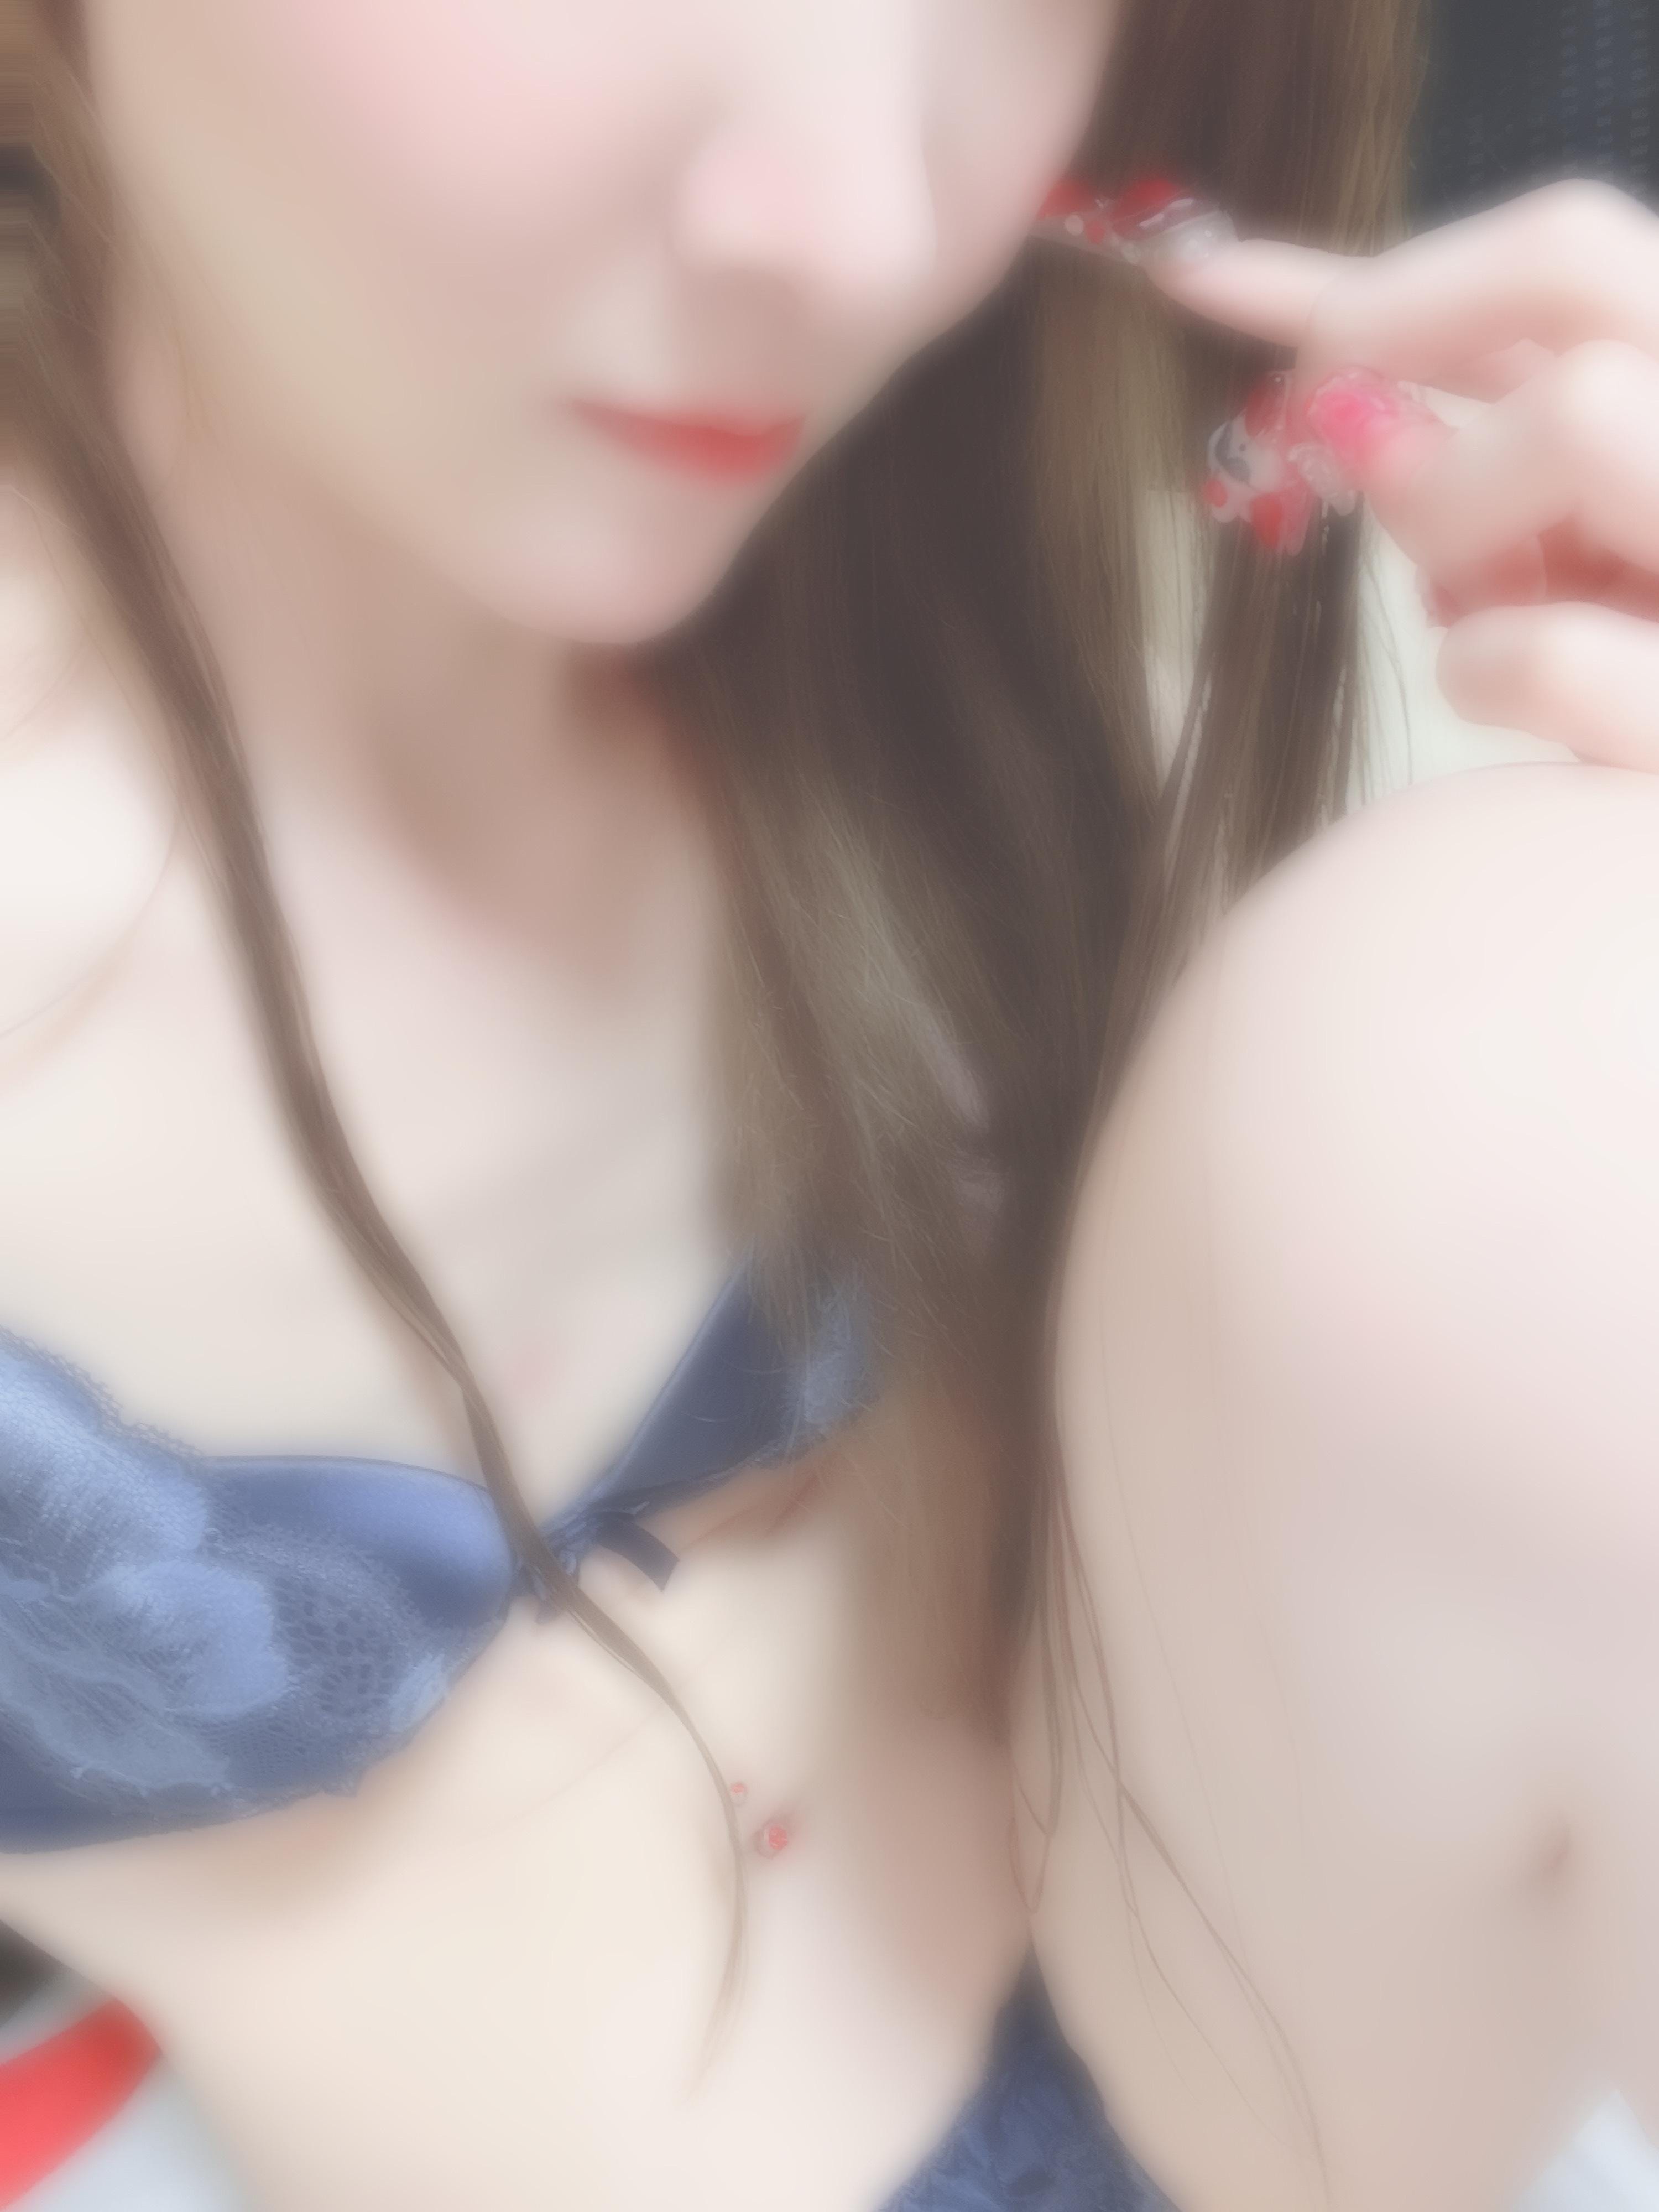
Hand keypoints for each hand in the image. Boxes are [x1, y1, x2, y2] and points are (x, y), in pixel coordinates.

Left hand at [1148, 179, 1658, 770]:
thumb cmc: (1621, 672)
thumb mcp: (1546, 526)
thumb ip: (1459, 427)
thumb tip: (1321, 391)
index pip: (1565, 244)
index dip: (1374, 262)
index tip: (1203, 281)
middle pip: (1573, 255)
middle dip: (1400, 338)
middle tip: (1323, 450)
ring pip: (1582, 414)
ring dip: (1461, 513)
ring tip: (1474, 597)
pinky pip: (1551, 650)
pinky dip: (1485, 672)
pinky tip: (1509, 702)